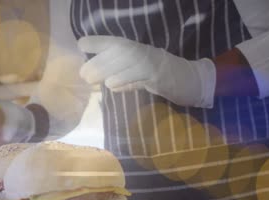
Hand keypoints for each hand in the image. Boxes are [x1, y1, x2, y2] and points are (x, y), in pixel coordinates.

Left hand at [78, 36, 215, 107]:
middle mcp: (142, 52)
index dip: (97, 42)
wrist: (186, 79)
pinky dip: (125, 84)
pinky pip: (140, 80)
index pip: (113, 42)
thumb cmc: (154, 74)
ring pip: (128, 65)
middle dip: (98, 64)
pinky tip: (114, 88)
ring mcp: (152, 64)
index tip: (82, 45)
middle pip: (118, 53)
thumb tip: (89, 71)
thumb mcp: (133, 67)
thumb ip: (114, 66)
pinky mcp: (159, 78)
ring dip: (110, 74)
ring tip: (99, 82)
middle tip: (85, 75)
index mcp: (134, 47)